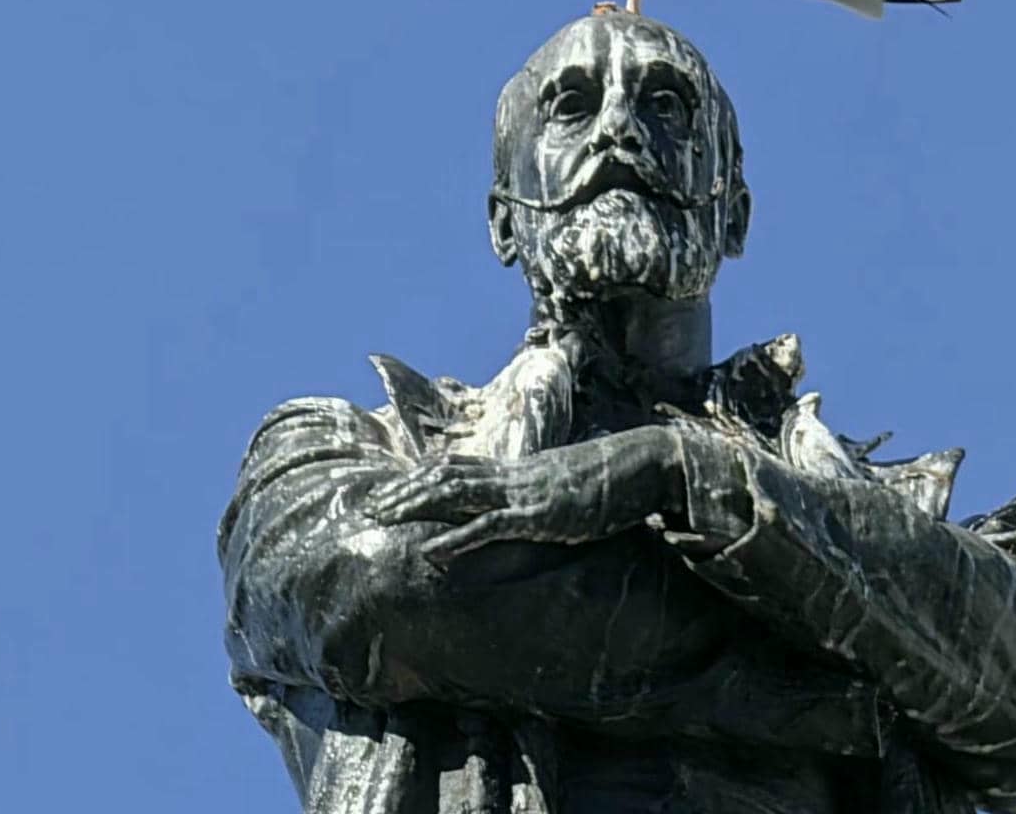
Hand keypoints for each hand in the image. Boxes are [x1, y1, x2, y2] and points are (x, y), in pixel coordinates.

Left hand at [364, 427, 681, 565]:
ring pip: (455, 493)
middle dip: (402, 491)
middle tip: (365, 508)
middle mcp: (513, 474)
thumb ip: (546, 493)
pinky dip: (457, 538)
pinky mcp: (541, 514)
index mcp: (519, 469)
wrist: (650, 463)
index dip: (420, 478)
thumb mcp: (572, 485)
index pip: (457, 467)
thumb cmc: (618, 478)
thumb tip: (534, 505)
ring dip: (413, 506)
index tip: (389, 489)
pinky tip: (430, 551)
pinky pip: (491, 526)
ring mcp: (524, 492)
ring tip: (379, 519)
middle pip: (443, 476)